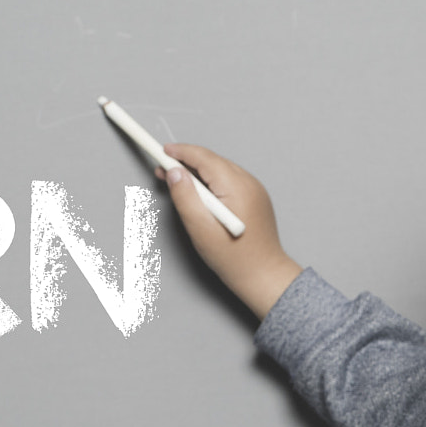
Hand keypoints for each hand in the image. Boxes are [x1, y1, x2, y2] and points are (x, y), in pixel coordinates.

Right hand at [156, 143, 302, 318]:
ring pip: (220, 170)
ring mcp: (255, 189)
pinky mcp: (255, 198)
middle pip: (212, 161)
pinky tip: (199, 193)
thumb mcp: (200, 229)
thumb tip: (174, 173)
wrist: (263, 275)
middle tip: (163, 170)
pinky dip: (211, 182)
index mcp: (237, 187)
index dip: (180, 152)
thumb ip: (185, 197)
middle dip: (186, 162)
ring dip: (197, 172)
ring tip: (178, 183)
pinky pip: (229, 181)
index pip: (204, 158)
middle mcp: (249, 183)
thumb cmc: (234, 258)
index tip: (162, 151)